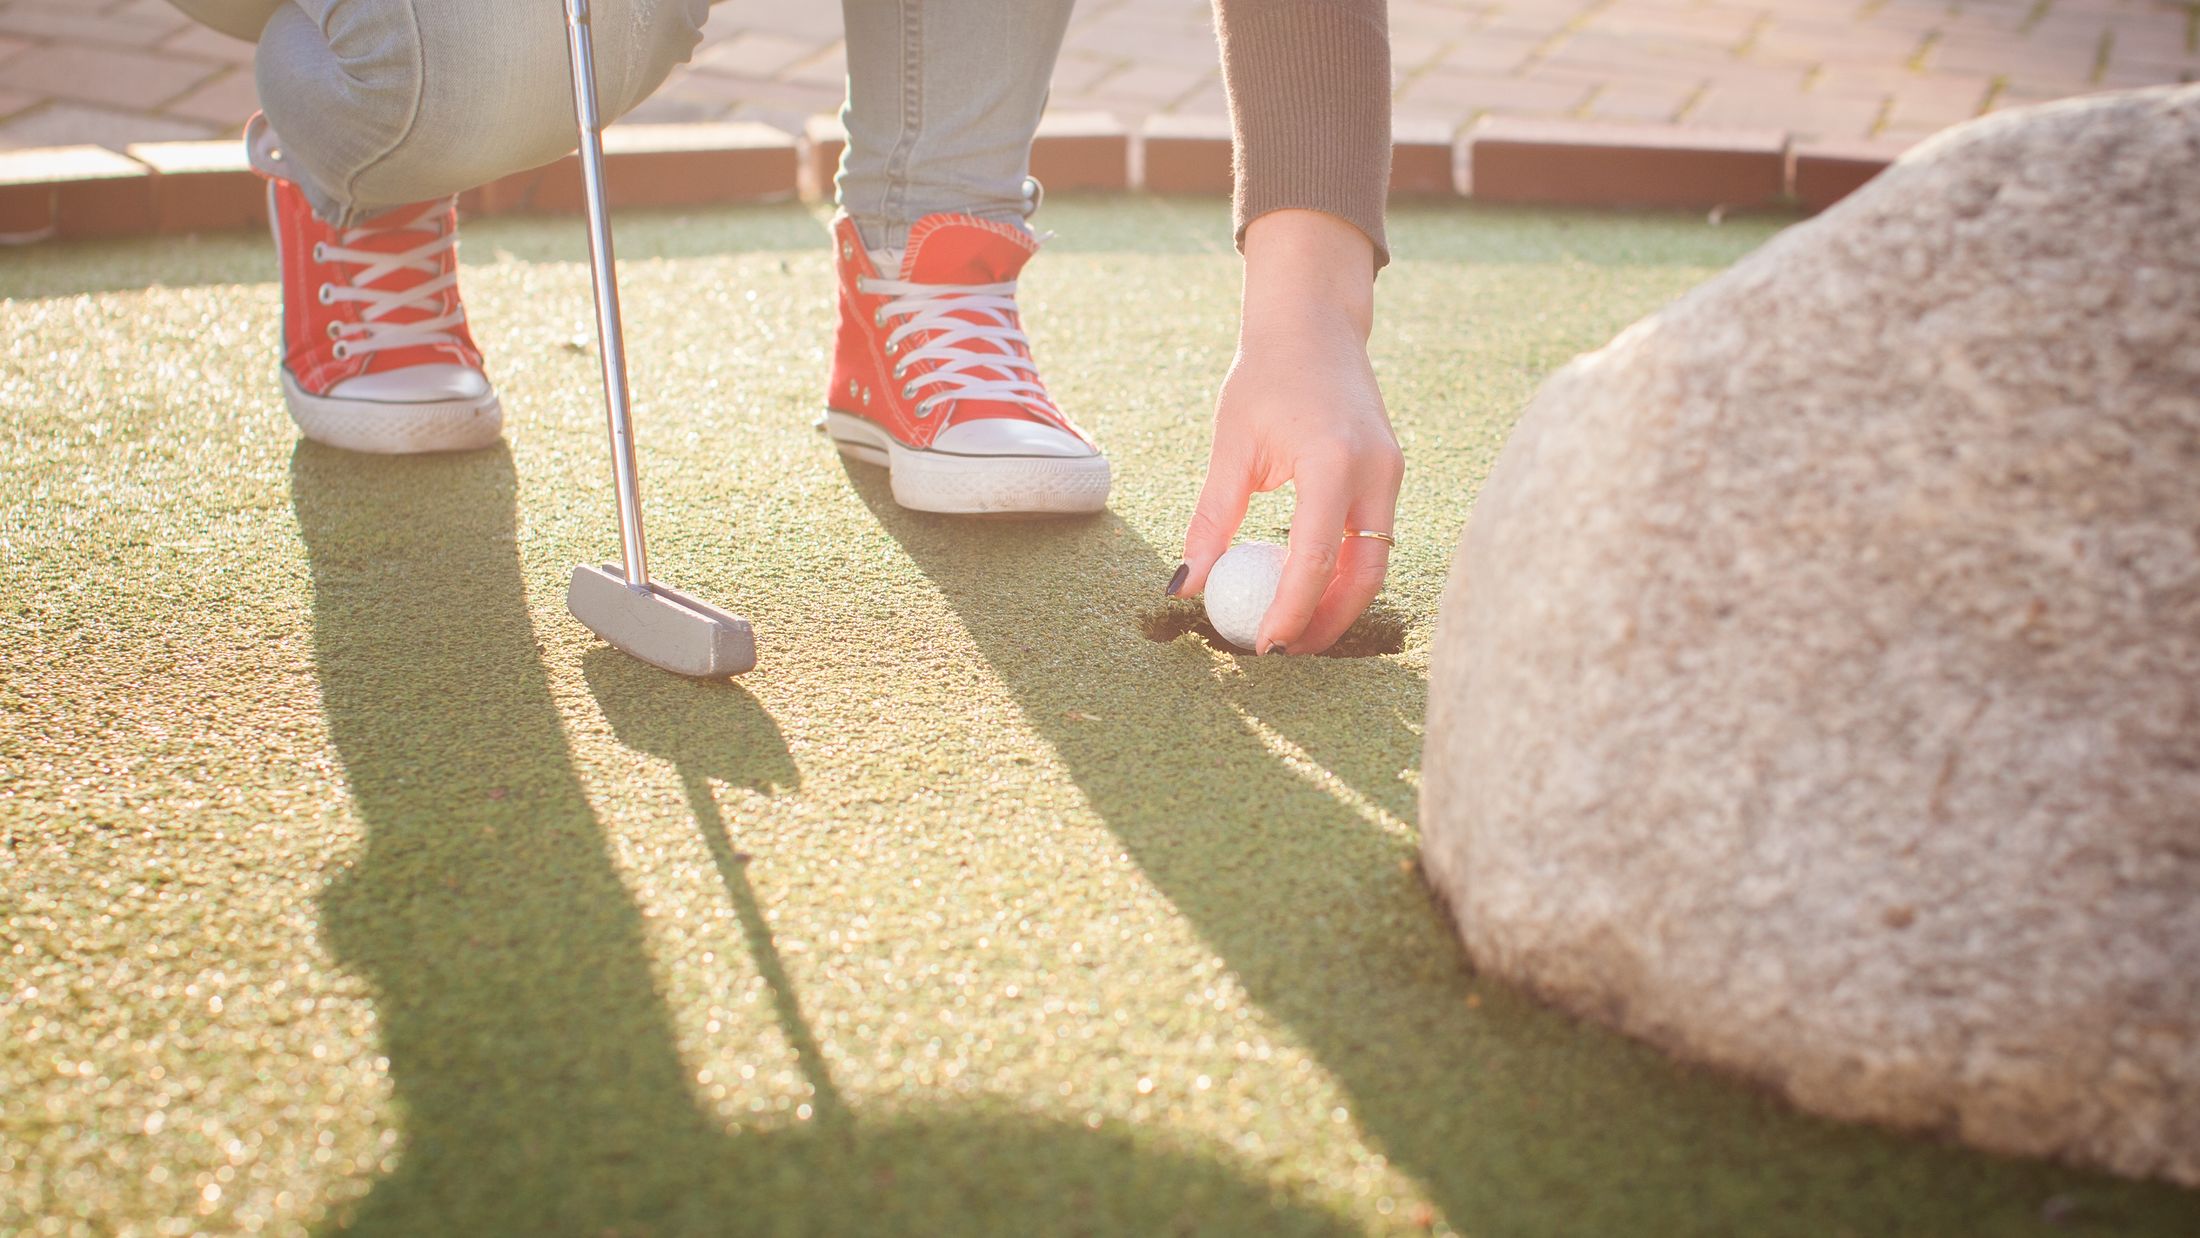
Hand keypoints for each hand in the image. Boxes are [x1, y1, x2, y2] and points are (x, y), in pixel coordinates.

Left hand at [1174, 210, 1400, 654]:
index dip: (1291, 611)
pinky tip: (1311, 586)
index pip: (1315, 561)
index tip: (1264, 646)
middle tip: (1286, 651)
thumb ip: (1211, 521)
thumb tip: (1185, 587)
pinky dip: (1346, 570)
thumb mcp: (1230, 449)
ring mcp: (1391, 474)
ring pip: (1375, 562)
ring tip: (1297, 628)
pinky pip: (1374, 538)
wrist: (1314, 325)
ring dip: (1339, 602)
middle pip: (1362, 576)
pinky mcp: (1391, 474)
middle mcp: (1375, 473)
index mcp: (1333, 464)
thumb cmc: (1265, 378)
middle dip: (1327, 623)